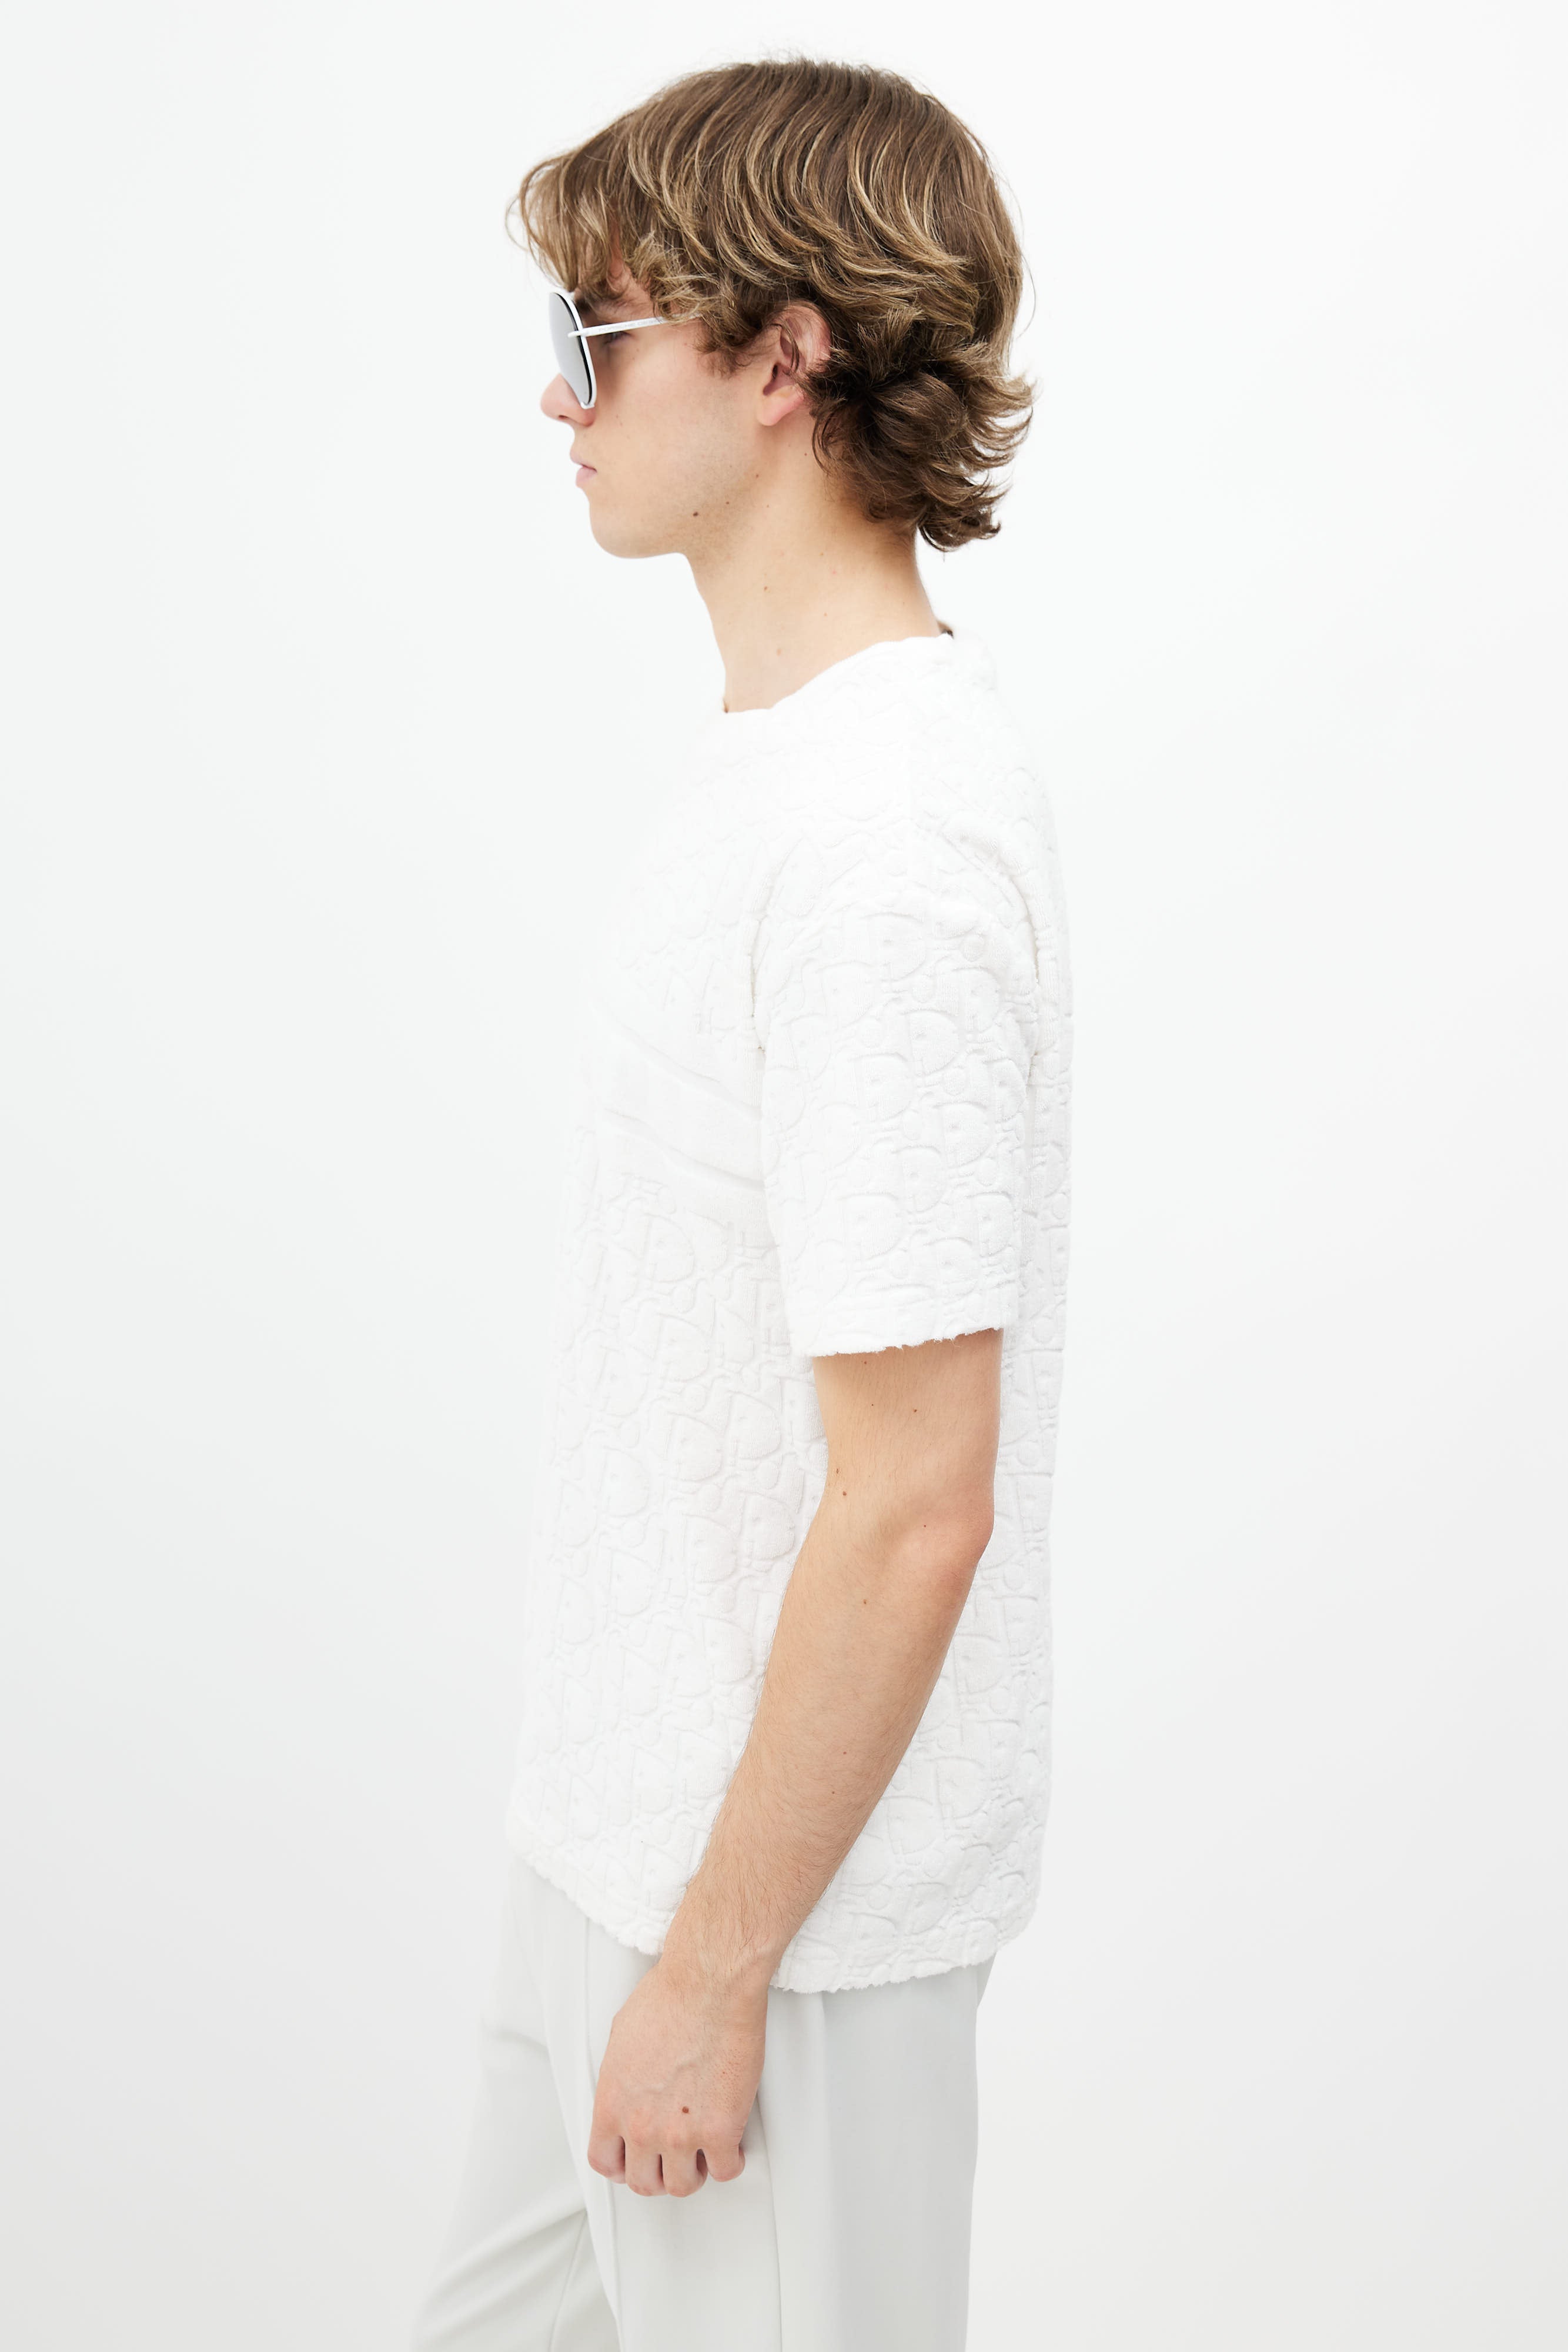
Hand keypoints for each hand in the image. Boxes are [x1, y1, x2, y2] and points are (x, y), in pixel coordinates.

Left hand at [587, 1954, 766, 2196]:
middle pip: (643, 2182)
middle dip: (657, 2172)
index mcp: (612, 2102)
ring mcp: (681, 2132)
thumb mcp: (621, 2036)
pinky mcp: (721, 2129)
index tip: (633, 2160)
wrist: (710, 1983)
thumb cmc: (669, 1996)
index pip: (604, 2161)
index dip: (621, 2165)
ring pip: (682, 2185)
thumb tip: (629, 2091)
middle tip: (671, 2158)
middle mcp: (642, 2125)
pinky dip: (729, 2162)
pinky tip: (730, 2146)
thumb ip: (620, 2078)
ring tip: (701, 2153)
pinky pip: (724, 2170)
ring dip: (692, 2172)